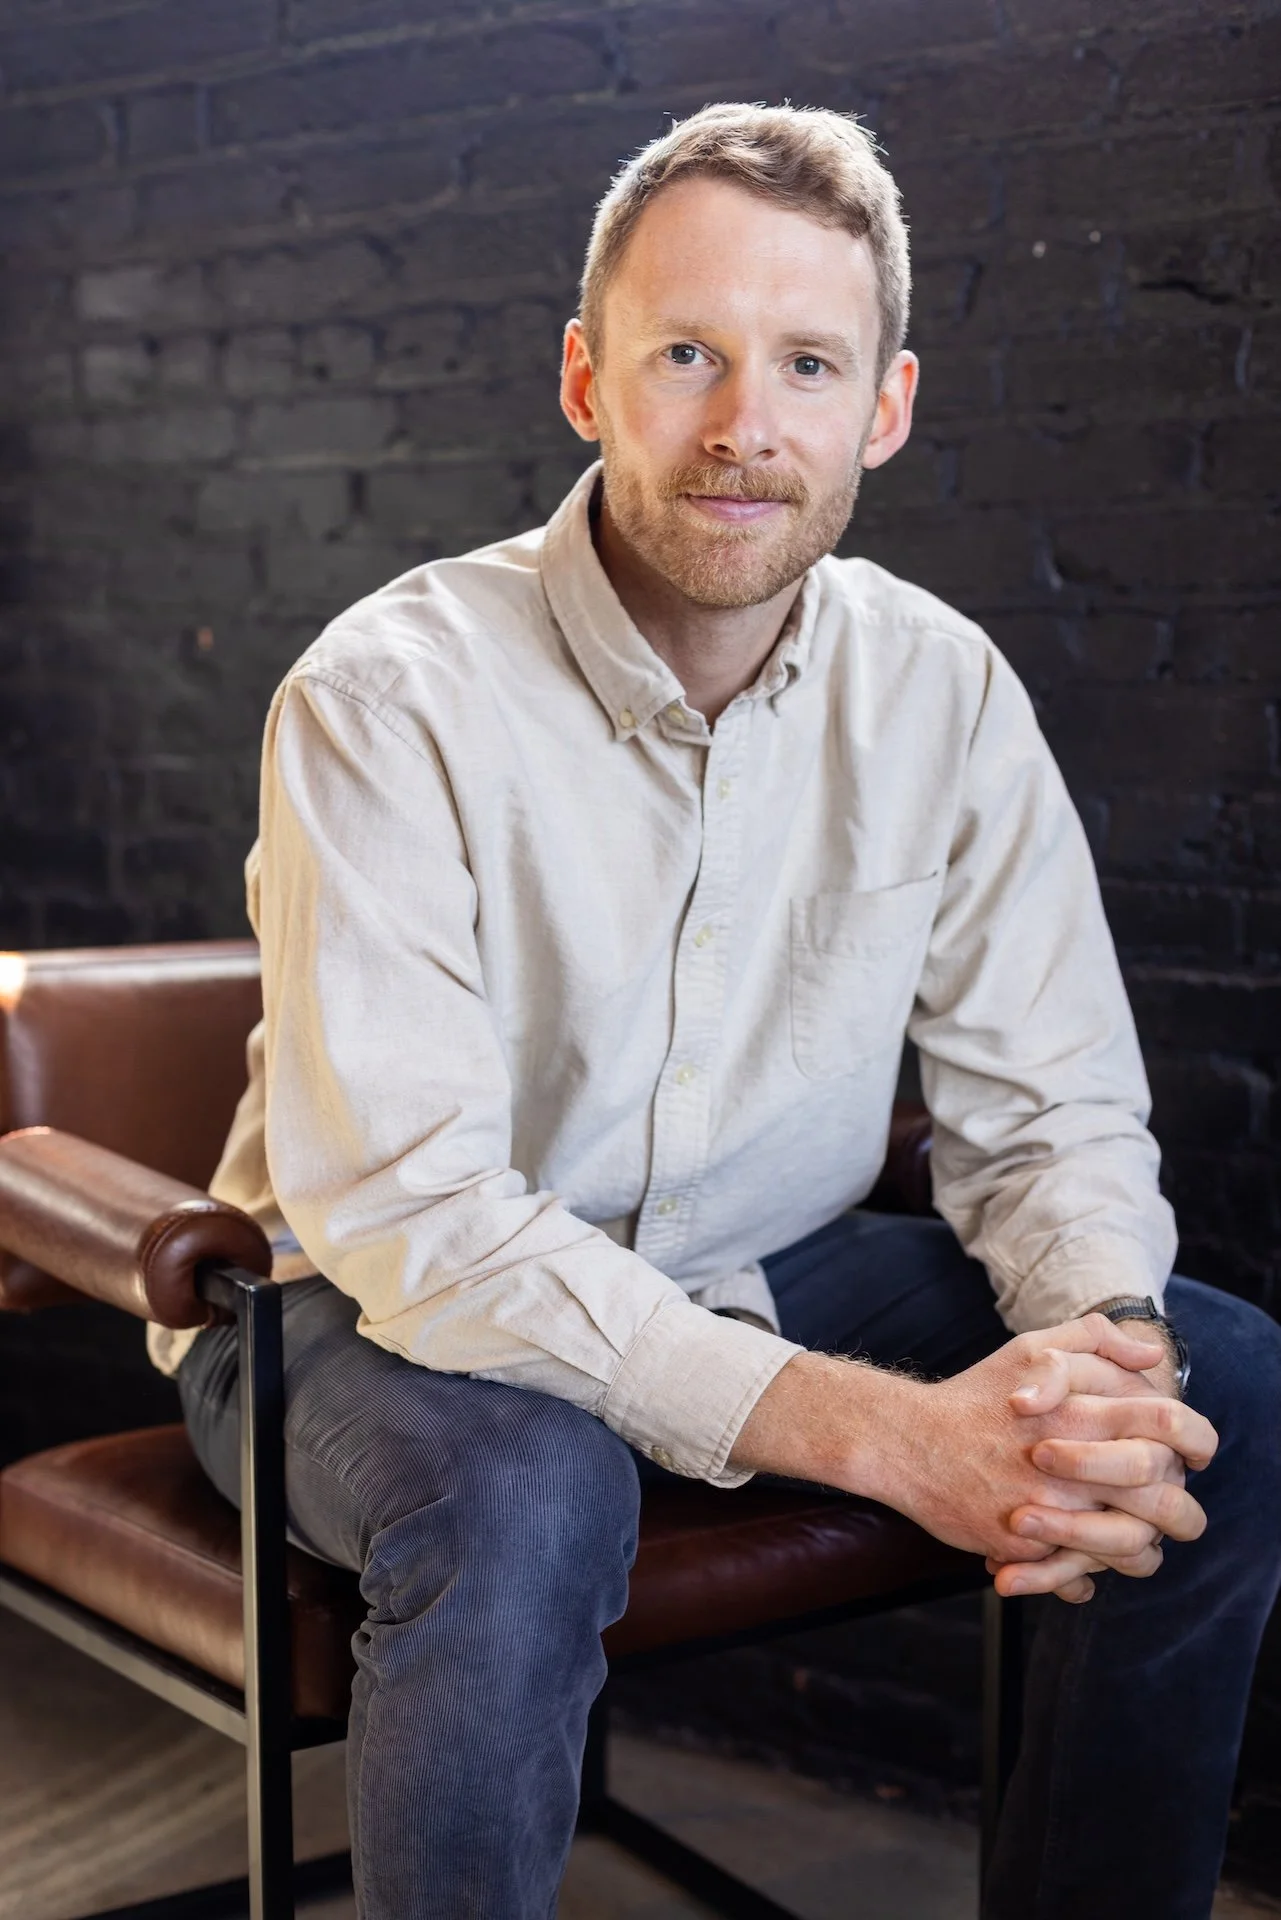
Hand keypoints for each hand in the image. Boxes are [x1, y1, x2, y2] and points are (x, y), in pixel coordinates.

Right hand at [730, 1314, 1214, 1607]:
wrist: (908, 1442)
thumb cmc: (976, 1395)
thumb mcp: (1033, 1347)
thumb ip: (1094, 1340)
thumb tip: (1152, 1359)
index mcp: (1083, 1408)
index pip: (1167, 1423)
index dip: (1194, 1439)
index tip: (1194, 1454)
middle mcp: (1074, 1459)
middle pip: (1160, 1492)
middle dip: (1178, 1507)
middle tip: (1173, 1511)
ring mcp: (1051, 1506)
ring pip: (1131, 1545)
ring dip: (1142, 1549)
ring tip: (1137, 1545)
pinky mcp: (1026, 1544)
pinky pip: (1079, 1573)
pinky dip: (1089, 1575)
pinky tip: (1087, 1567)